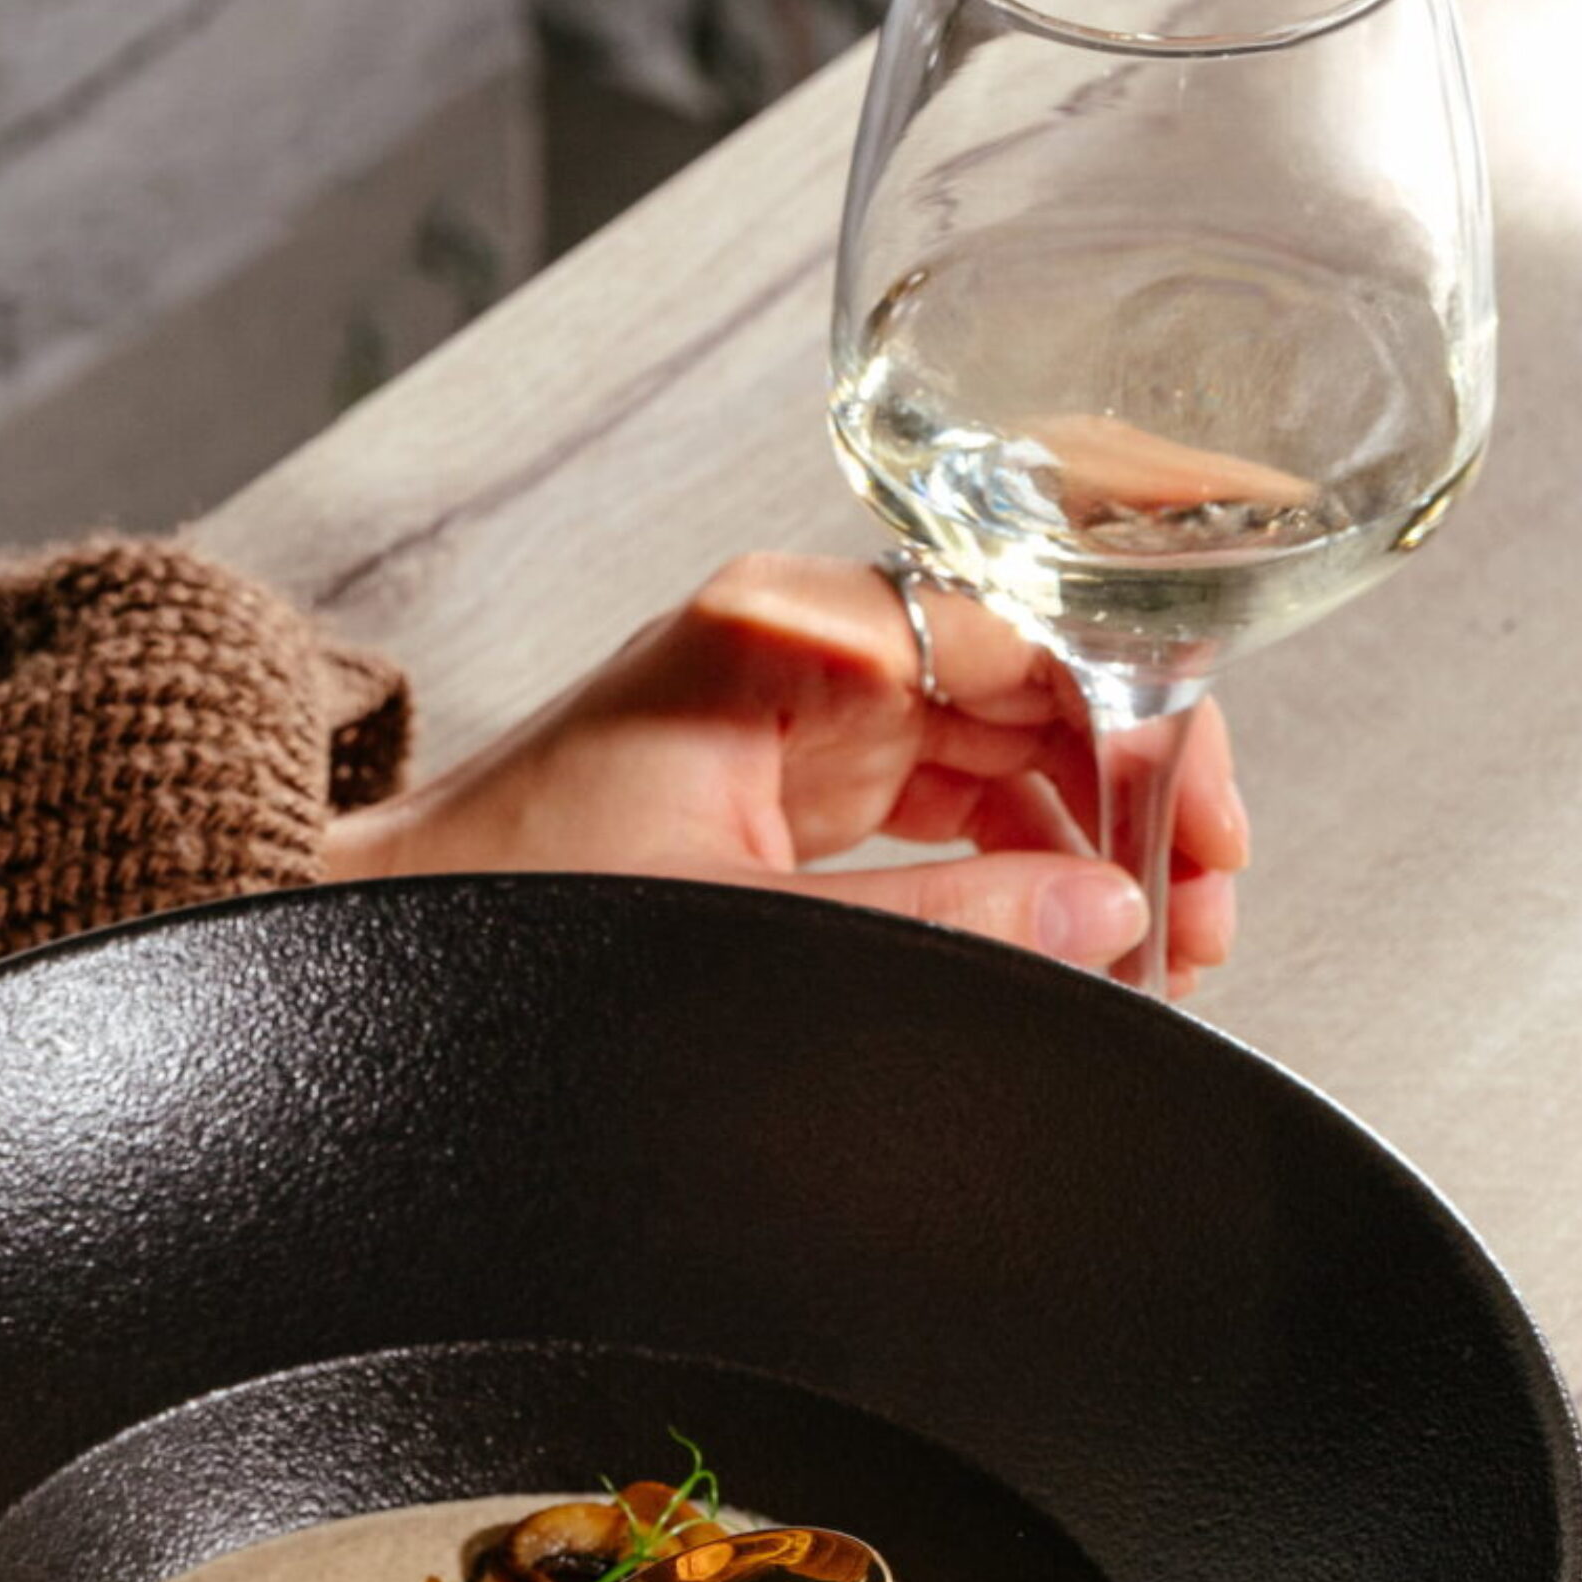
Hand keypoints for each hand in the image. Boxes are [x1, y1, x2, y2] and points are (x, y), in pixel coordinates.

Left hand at [327, 552, 1244, 997]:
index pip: (1035, 629)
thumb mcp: (746, 924)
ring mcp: (801, 712)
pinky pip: (953, 800)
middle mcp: (803, 647)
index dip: (1149, 726)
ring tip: (1155, 943)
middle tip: (1200, 907)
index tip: (1205, 829)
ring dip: (1092, 837)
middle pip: (1042, 679)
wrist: (375, 952)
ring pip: (1009, 747)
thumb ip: (944, 922)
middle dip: (1140, 790)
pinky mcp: (790, 785)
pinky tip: (1072, 927)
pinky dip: (1024, 864)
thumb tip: (1104, 919)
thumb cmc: (504, 913)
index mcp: (786, 632)